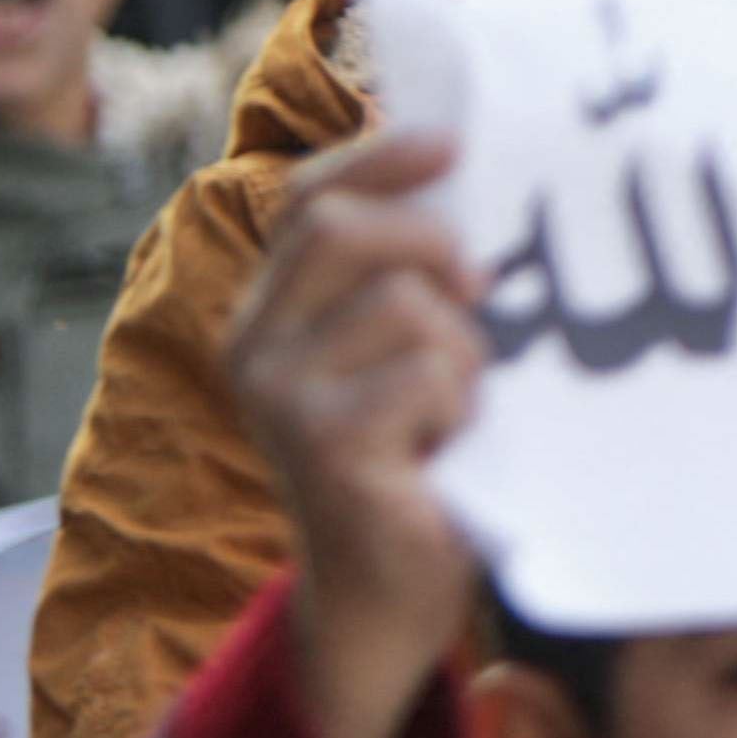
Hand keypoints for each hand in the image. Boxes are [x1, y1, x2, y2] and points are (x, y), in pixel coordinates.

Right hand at [224, 128, 495, 737]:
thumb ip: (419, 284)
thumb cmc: (421, 462)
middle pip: (341, 227)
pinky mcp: (319, 442)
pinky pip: (424, 374)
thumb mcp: (414, 355)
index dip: (378, 159)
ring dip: (464, 354)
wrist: (391, 593)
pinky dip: (462, 405)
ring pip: (405, 306)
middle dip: (433, 240)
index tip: (454, 144)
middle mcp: (255, 343)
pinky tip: (446, 449)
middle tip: (481, 292)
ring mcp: (278, 392)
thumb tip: (479, 180)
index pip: (308, 198)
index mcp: (274, 310)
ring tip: (456, 409)